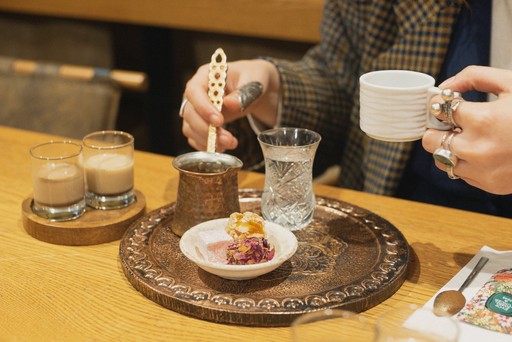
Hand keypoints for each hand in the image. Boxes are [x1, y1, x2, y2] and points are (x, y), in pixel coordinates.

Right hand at [180, 59, 279, 151]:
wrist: (253, 88)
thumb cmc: (253, 78)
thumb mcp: (254, 81)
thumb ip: (244, 92)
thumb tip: (230, 104)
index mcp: (206, 75)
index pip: (194, 91)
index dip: (203, 108)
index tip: (219, 121)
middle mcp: (196, 92)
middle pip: (189, 113)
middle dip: (206, 129)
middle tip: (227, 139)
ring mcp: (196, 108)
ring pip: (190, 127)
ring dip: (207, 140)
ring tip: (230, 143)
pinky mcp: (200, 122)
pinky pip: (195, 137)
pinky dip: (206, 145)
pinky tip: (223, 147)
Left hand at [423, 66, 511, 193]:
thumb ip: (475, 77)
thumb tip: (446, 85)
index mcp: (483, 121)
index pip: (440, 111)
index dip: (444, 104)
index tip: (450, 103)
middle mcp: (477, 150)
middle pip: (430, 139)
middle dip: (439, 128)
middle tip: (455, 122)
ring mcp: (482, 171)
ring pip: (440, 159)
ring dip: (449, 147)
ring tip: (472, 136)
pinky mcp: (489, 184)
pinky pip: (460, 173)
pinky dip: (465, 161)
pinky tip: (486, 150)